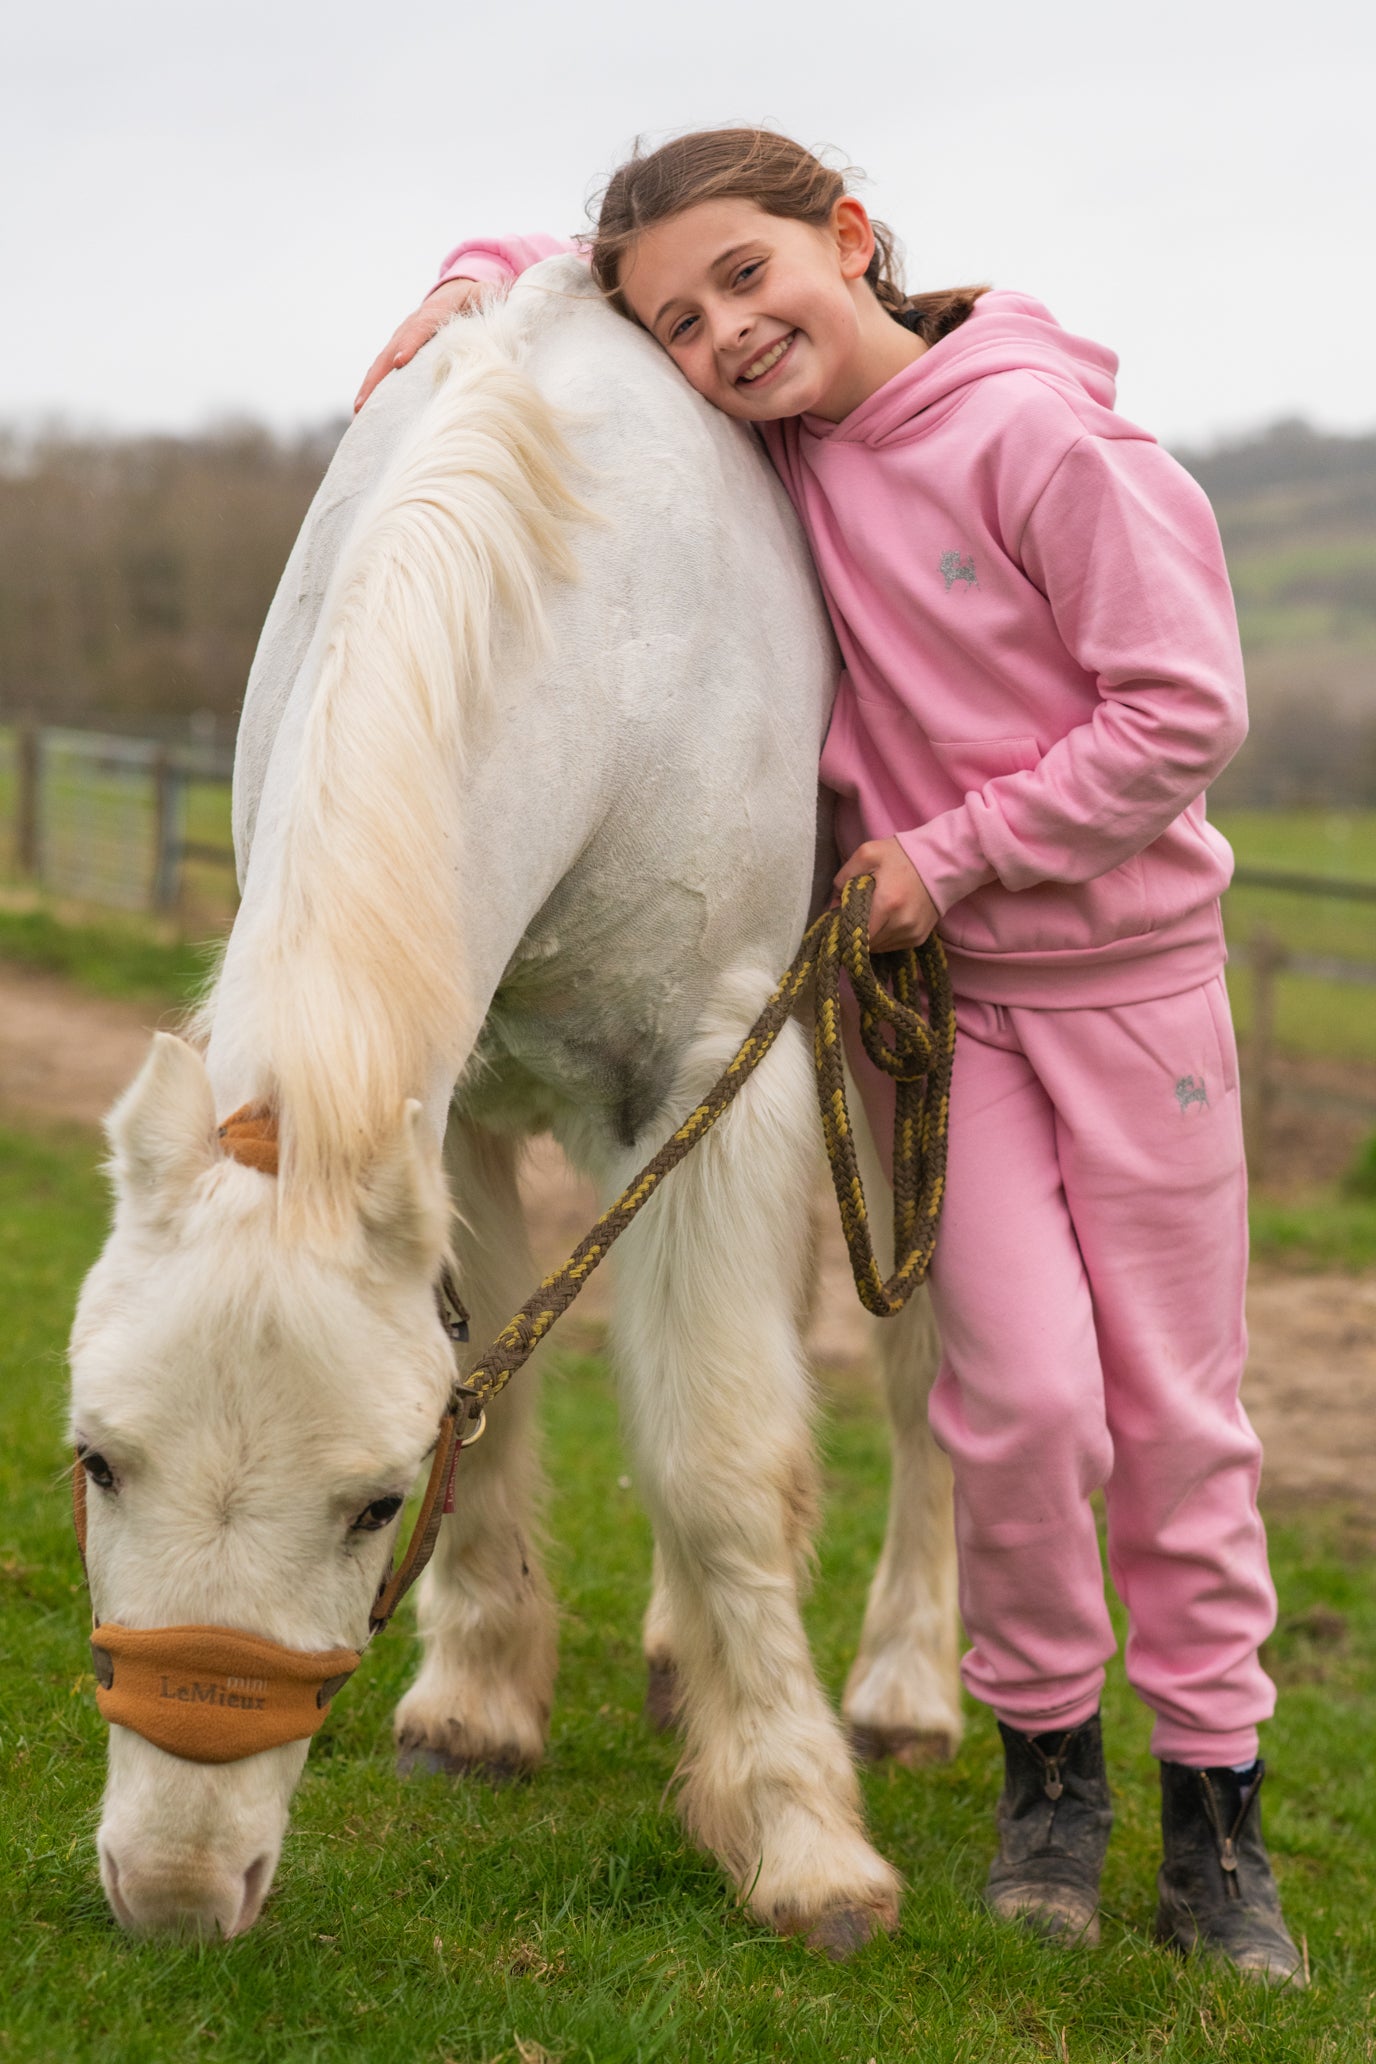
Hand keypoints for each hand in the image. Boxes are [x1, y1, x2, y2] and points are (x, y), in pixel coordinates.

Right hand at [353, 278, 496, 412]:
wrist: (464, 288)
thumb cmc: (482, 299)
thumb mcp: (491, 298)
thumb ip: (498, 311)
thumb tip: (511, 329)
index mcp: (438, 307)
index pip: (422, 325)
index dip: (411, 342)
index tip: (402, 361)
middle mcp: (415, 321)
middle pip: (393, 347)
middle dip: (378, 375)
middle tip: (366, 402)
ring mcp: (405, 335)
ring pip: (383, 361)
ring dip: (371, 387)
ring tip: (360, 414)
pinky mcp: (403, 349)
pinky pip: (385, 369)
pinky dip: (375, 388)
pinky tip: (367, 412)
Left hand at [834, 838, 938, 950]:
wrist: (942, 861)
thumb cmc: (901, 855)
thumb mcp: (867, 854)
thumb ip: (843, 877)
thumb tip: (832, 905)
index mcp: (886, 904)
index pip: (855, 933)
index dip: (844, 927)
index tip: (840, 917)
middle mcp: (901, 924)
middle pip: (865, 943)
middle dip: (856, 931)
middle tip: (856, 912)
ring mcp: (912, 934)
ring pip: (878, 947)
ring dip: (870, 935)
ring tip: (873, 913)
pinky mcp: (919, 939)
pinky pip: (892, 946)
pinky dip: (884, 936)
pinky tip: (886, 918)